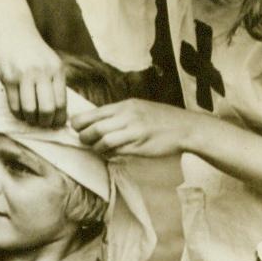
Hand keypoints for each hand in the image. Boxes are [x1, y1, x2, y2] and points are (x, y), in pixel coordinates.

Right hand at [0, 26, 66, 126]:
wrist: (13, 30)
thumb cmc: (33, 51)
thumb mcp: (51, 63)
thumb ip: (55, 84)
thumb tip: (59, 114)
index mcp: (56, 70)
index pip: (61, 103)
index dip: (58, 119)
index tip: (55, 124)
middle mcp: (42, 72)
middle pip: (47, 110)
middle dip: (45, 123)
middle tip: (42, 123)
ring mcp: (24, 75)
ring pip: (30, 110)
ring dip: (30, 120)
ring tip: (30, 118)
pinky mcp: (8, 78)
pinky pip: (14, 106)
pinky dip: (18, 114)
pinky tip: (20, 111)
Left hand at [72, 99, 204, 158]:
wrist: (185, 127)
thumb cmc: (162, 120)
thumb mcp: (139, 109)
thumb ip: (119, 116)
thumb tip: (97, 125)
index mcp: (125, 106)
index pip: (94, 113)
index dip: (80, 122)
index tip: (76, 128)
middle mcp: (127, 116)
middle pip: (95, 127)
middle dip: (84, 137)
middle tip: (83, 141)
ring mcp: (133, 130)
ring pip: (103, 140)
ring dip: (96, 147)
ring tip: (96, 149)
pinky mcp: (139, 145)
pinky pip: (117, 151)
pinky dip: (109, 154)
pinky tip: (110, 154)